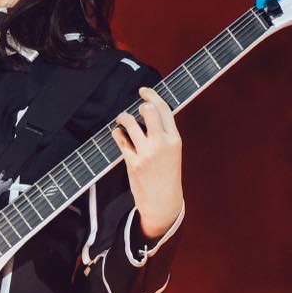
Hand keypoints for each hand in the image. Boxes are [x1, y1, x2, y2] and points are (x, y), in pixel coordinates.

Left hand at [112, 86, 183, 237]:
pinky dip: (117, 133)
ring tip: (122, 120)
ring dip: (123, 118)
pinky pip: (120, 139)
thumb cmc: (167, 174)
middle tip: (134, 110)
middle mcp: (162, 144)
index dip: (152, 96)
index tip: (143, 91)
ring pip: (130, 122)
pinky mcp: (133, 162)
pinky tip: (118, 134)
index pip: (164, 109)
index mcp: (175, 139)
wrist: (163, 201)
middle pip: (148, 111)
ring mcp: (147, 153)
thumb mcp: (173, 152)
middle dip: (139, 105)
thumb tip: (149, 111)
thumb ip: (164, 133)